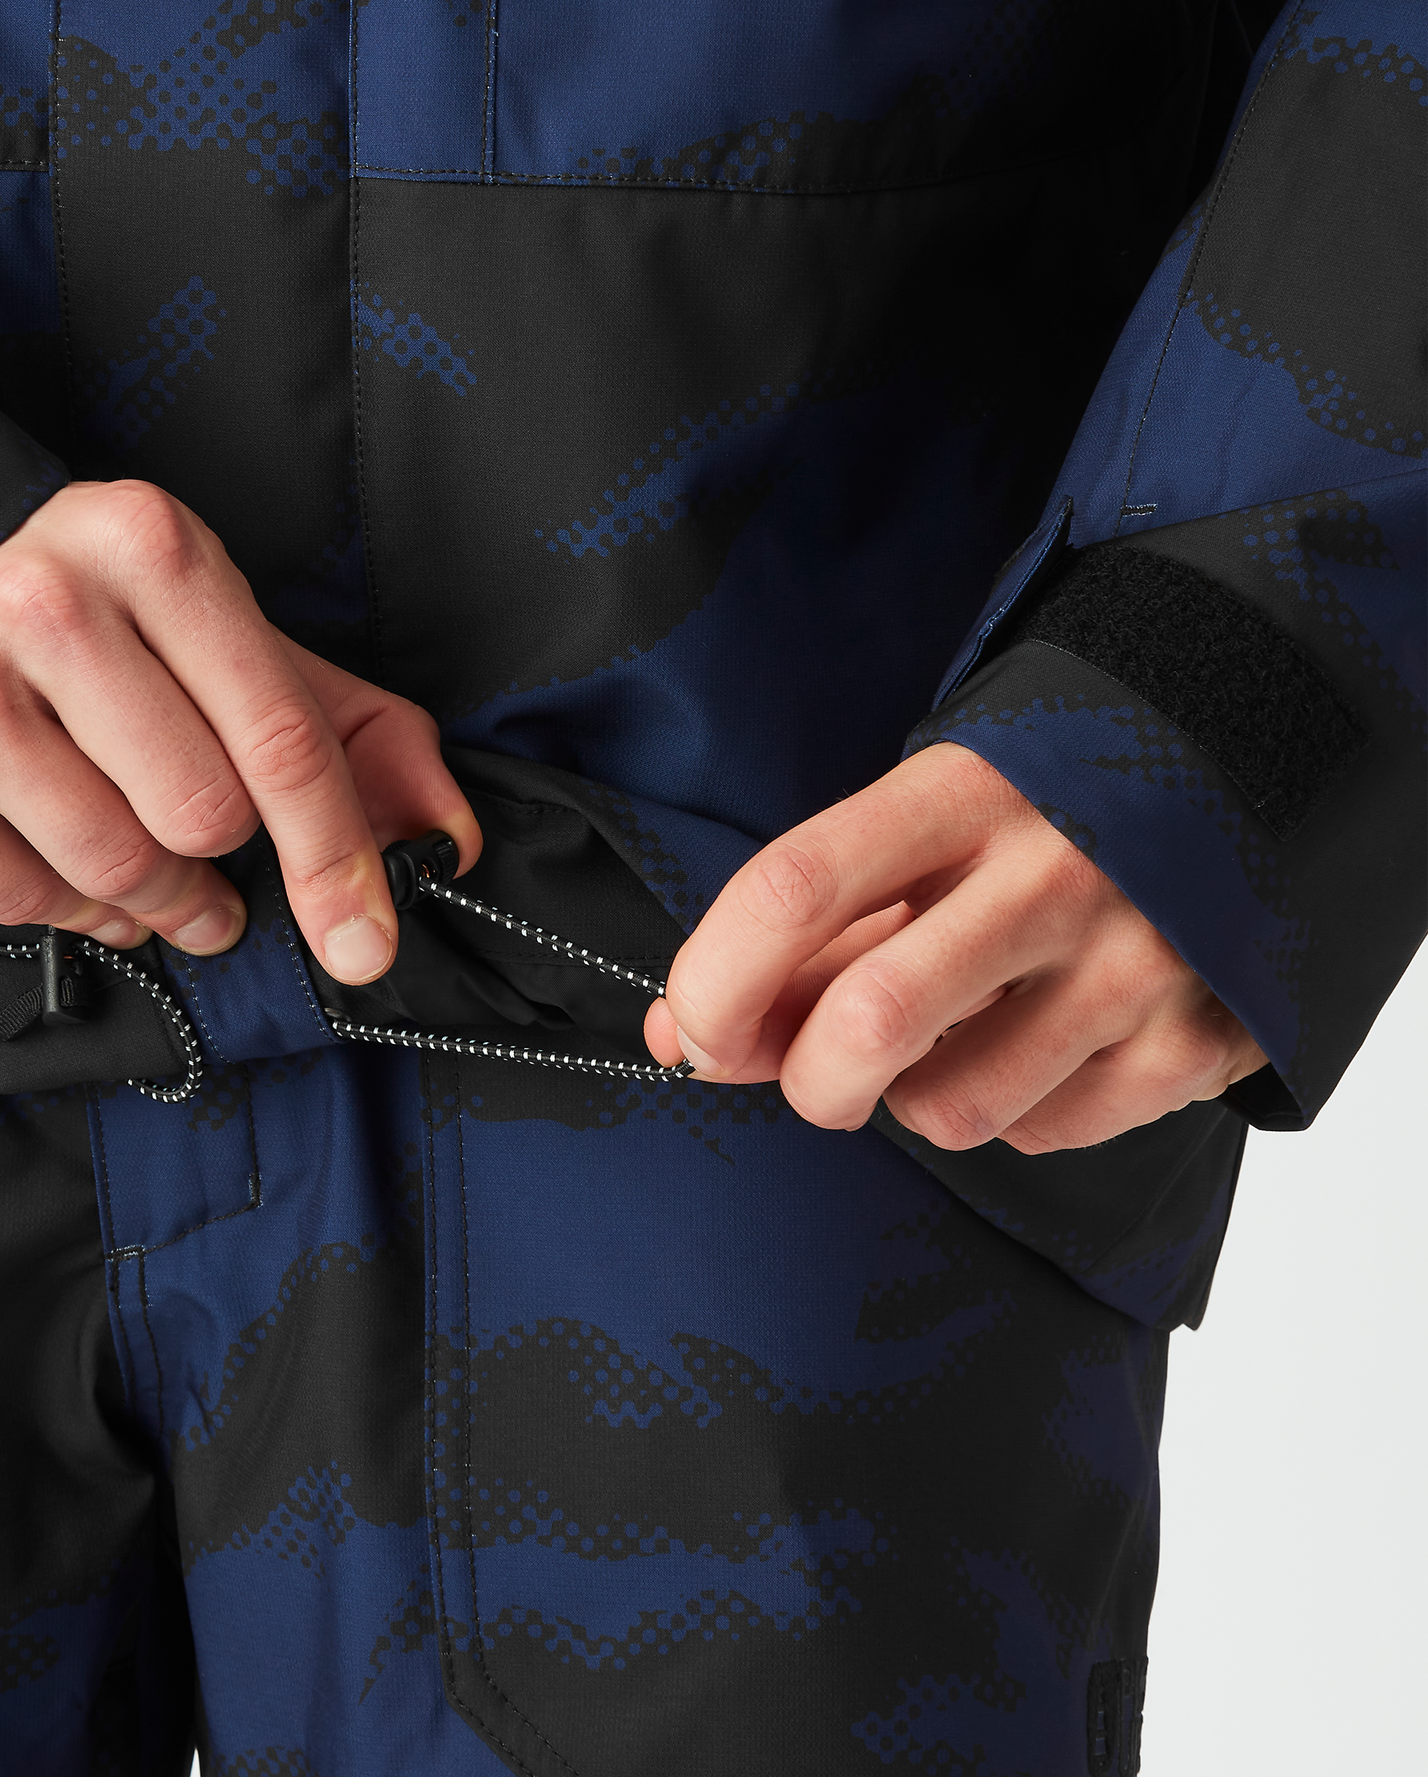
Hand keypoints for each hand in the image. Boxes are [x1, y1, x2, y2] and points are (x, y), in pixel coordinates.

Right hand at [0, 478, 478, 979]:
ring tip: (155, 877)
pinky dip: (69, 910)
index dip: (334, 855)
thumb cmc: (92, 619)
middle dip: (220, 859)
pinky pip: (18, 897)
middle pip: (201, 814)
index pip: (279, 734)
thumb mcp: (224, 634)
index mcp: (152, 547)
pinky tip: (75, 877)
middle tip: (206, 851)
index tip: (365, 940)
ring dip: (156, 899)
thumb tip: (446, 839)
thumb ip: (350, 729)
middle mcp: (44, 601)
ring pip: (114, 866)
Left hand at [643, 744, 1265, 1151]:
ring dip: (914, 1098)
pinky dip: (1009, 1108)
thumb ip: (803, 937)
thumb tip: (682, 1038)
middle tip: (818, 1069)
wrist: (1239, 789)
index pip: (797, 887)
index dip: (717, 979)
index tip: (693, 1029)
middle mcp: (1053, 873)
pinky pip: (1037, 1134)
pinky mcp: (1195, 1043)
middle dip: (808, 1078)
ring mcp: (1136, 962)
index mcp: (962, 795)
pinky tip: (1042, 1041)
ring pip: (949, 1108)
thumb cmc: (1034, 820)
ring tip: (958, 1031)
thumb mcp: (922, 835)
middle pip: (869, 1022)